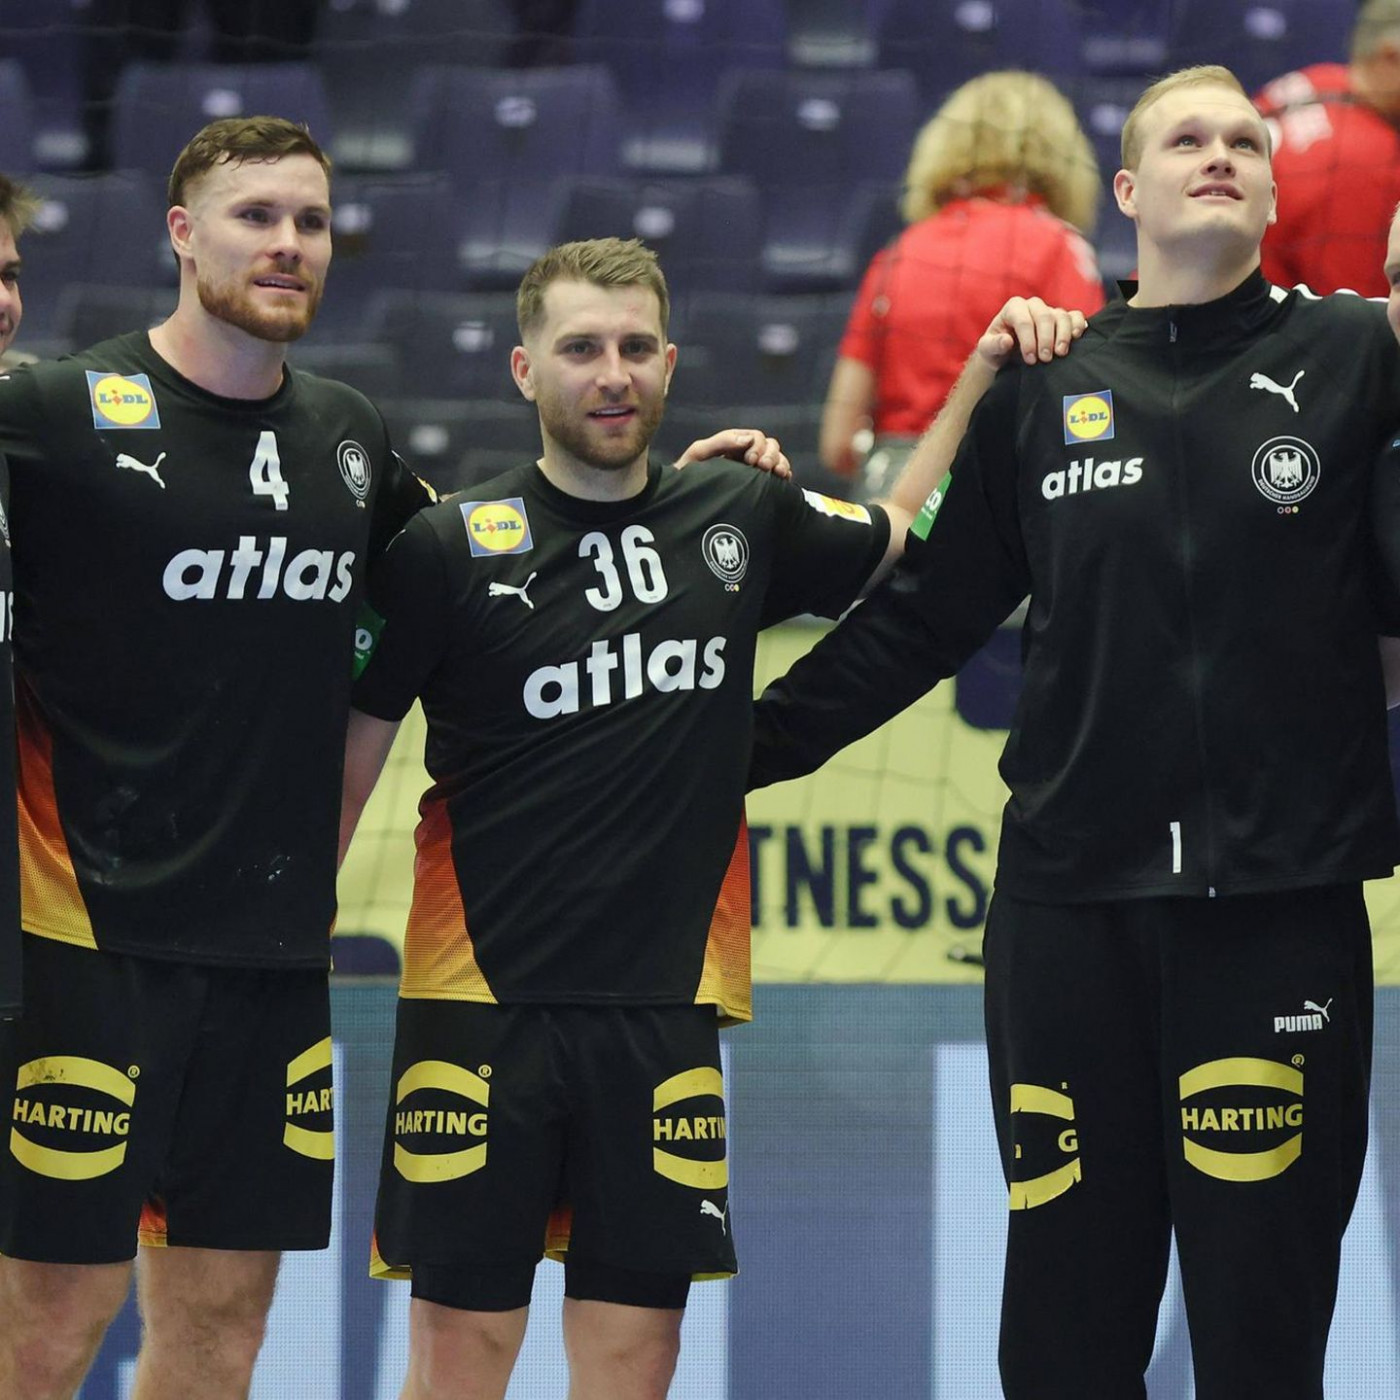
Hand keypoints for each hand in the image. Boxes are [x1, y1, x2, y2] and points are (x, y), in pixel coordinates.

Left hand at [674, 428, 791, 478]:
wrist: (684, 499)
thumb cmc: (688, 474)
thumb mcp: (698, 454)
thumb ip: (720, 442)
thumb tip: (746, 439)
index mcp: (734, 445)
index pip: (755, 437)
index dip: (757, 445)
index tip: (750, 460)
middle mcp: (747, 455)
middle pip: (770, 446)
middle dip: (770, 454)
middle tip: (763, 467)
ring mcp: (755, 470)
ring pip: (778, 459)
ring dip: (780, 463)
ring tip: (776, 473)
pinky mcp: (761, 486)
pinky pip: (780, 476)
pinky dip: (785, 475)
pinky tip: (782, 481)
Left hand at [976, 297, 1087, 369]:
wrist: (1007, 355)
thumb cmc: (996, 350)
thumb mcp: (987, 349)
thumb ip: (994, 344)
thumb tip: (1007, 341)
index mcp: (1014, 308)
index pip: (1024, 320)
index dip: (1028, 340)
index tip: (1030, 359)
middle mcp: (1033, 305)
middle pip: (1045, 317)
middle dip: (1046, 339)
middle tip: (1045, 359)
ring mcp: (1049, 311)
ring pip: (1061, 316)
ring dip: (1063, 335)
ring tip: (1060, 354)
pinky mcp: (1062, 319)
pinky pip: (1075, 316)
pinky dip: (1078, 325)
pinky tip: (1076, 338)